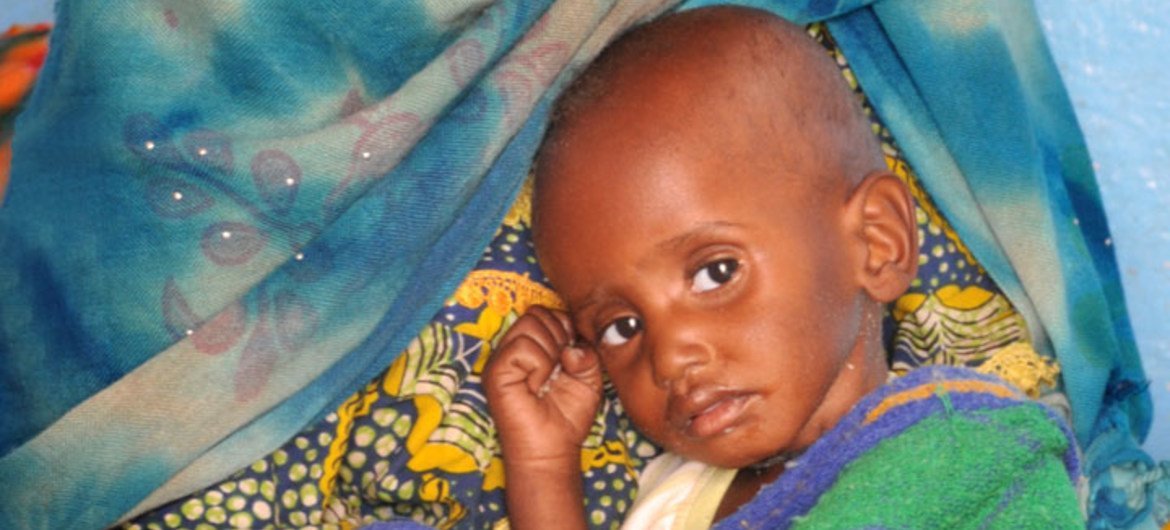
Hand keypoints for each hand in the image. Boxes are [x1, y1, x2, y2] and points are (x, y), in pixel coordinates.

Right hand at [484, 306, 603, 468]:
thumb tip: (571, 346)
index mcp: (533, 345)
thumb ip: (588, 351)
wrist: (554, 448)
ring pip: (530, 324)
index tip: (571, 357)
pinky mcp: (495, 373)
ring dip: (550, 353)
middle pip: (537, 313)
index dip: (566, 328)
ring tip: (547, 379)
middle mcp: (514, 348)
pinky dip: (539, 365)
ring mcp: (502, 359)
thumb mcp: (589, 377)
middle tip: (559, 369)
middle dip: (559, 337)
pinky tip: (536, 386)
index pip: (547, 312)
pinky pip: (522, 347)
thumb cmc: (567, 415)